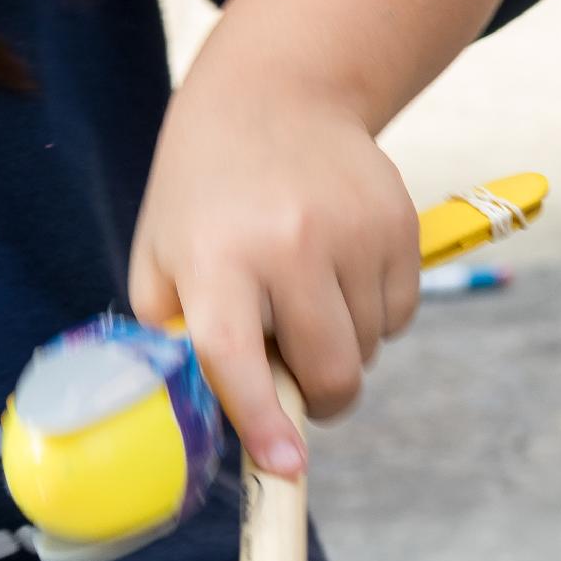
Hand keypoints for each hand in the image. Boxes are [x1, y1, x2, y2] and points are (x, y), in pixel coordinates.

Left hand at [128, 58, 419, 477]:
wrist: (274, 94)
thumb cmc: (203, 192)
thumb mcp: (160, 254)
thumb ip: (174, 336)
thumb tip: (216, 414)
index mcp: (216, 257)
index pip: (238, 357)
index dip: (262, 420)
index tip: (284, 466)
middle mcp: (290, 242)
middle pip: (330, 369)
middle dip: (318, 399)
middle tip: (297, 384)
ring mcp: (353, 230)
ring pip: (369, 347)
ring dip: (341, 348)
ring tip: (304, 297)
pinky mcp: (399, 221)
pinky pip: (400, 313)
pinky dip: (373, 315)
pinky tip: (338, 271)